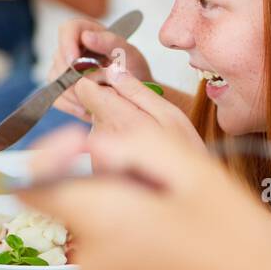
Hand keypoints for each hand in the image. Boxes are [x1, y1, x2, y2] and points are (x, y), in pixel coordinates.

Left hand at [18, 124, 270, 269]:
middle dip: (115, 189)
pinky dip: (145, 251)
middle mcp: (94, 263)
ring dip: (134, 220)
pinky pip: (121, 267)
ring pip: (104, 236)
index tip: (84, 145)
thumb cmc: (241, 254)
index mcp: (104, 222)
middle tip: (174, 187)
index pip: (35, 186)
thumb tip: (96, 144)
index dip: (53, 156)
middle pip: (81, 208)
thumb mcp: (199, 175)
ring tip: (191, 224)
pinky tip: (191, 254)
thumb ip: (137, 146)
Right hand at [48, 19, 153, 120]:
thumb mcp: (129, 54)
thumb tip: (86, 36)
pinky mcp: (63, 86)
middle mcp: (74, 48)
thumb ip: (111, 43)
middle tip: (92, 88)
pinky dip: (69, 105)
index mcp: (90, 32)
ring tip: (94, 101)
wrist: (137, 95)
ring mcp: (66, 67)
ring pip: (55, 78)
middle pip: (59, 57)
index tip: (74, 62)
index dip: (67, 44)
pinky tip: (86, 110)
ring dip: (73, 93)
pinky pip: (56, 96)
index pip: (68, 29)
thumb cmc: (134, 70)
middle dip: (73, 76)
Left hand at [71, 71, 201, 170]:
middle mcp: (99, 140)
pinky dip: (115, 148)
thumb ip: (137, 91)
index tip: (117, 86)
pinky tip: (137, 157)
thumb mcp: (170, 115)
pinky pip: (99, 148)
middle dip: (114, 107)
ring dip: (117, 128)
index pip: (84, 88)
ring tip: (143, 142)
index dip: (98, 81)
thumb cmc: (185, 156)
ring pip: (97, 126)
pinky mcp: (95, 171)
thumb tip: (112, 70)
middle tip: (144, 120)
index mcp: (118, 120)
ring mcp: (94, 158)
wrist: (186, 199)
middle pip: (93, 107)